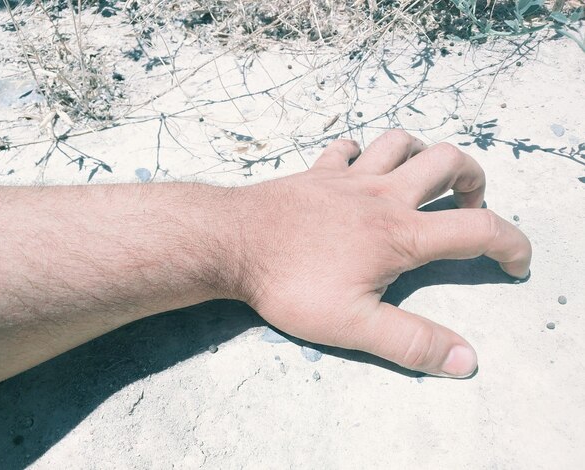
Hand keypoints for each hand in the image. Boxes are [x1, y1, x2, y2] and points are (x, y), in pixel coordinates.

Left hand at [239, 130, 530, 376]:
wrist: (233, 242)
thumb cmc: (291, 284)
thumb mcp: (353, 325)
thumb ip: (411, 342)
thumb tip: (465, 360)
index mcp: (401, 234)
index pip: (478, 230)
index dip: (510, 244)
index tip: (516, 261)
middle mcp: (383, 195)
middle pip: (448, 161)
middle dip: (472, 178)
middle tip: (468, 205)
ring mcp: (349, 177)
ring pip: (401, 142)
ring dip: (423, 154)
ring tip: (423, 181)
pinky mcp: (318, 171)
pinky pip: (349, 147)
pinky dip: (364, 153)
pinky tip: (359, 171)